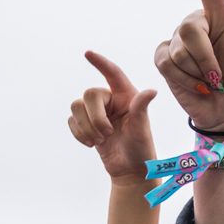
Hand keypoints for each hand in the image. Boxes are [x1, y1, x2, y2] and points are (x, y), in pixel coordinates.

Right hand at [67, 52, 157, 182]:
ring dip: (85, 126)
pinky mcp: (85, 124)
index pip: (113, 74)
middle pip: (89, 94)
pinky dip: (78, 133)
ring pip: (76, 106)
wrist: (129, 169)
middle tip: (107, 133)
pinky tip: (91, 144)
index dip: (101, 63)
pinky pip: (71, 120)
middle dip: (95, 116)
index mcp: (127, 96)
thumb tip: (151, 91)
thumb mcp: (142, 128)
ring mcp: (97, 112)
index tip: (88, 54)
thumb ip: (141, 108)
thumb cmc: (141, 148)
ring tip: (99, 140)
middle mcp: (111, 100)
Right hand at [151, 0, 223, 132]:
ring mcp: (179, 40)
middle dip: (206, 59)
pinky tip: (195, 85)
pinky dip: (182, 79)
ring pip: (177, 48)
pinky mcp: (164, 57)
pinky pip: (165, 62)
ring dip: (197, 73)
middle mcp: (199, 23)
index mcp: (222, 15)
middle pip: (189, 28)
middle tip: (220, 76)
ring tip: (211, 81)